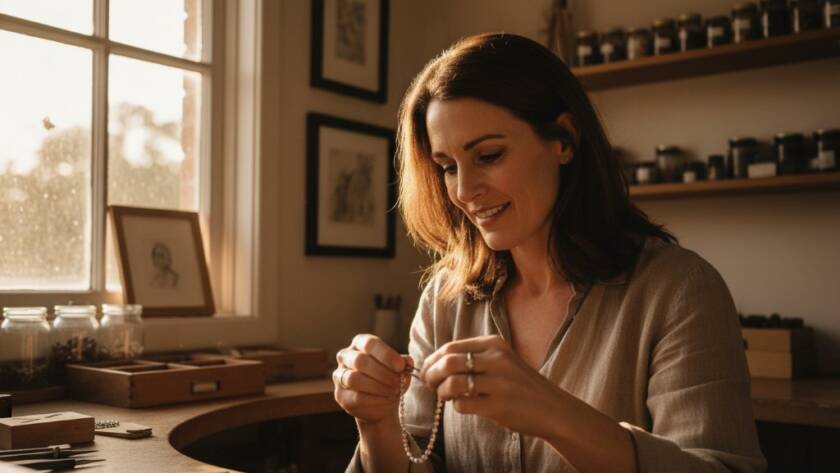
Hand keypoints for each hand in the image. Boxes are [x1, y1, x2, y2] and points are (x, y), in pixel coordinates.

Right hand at [333, 334, 410, 425]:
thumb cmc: (390, 378)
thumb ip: (403, 363)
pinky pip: (355, 397)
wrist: (382, 403)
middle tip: (398, 382)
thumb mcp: (399, 368)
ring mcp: (340, 375)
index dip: (386, 354)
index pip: (370, 343)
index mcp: (360, 343)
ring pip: (354, 379)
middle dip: (383, 373)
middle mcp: (346, 356)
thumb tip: (407, 362)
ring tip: (394, 391)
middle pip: (360, 361)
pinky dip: (374, 399)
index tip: (401, 366)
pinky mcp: (340, 395)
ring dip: (378, 386)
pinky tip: (386, 400)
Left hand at [420, 335, 566, 438]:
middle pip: (447, 363)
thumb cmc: (521, 385)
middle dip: (431, 375)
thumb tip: (437, 363)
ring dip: (441, 392)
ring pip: (452, 383)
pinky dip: (456, 406)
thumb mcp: (502, 360)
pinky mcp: (498, 406)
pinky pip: (462, 404)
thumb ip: (475, 356)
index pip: (450, 347)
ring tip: (445, 397)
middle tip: (430, 385)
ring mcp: (499, 383)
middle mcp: (497, 360)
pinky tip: (463, 405)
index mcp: (494, 344)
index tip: (428, 372)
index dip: (432, 360)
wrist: (553, 409)